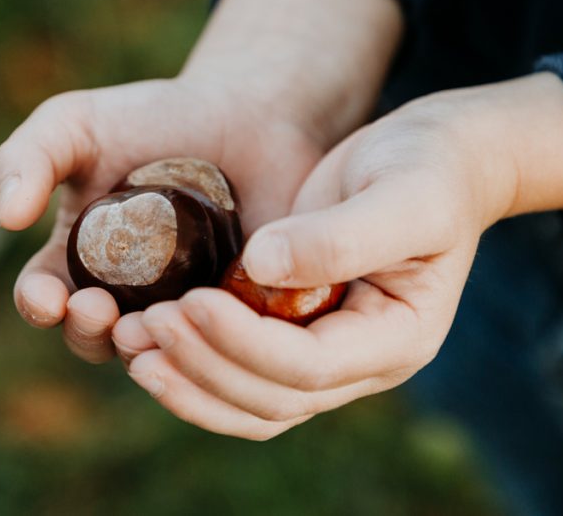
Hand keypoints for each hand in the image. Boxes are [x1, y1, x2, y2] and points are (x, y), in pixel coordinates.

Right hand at [0, 0, 403, 363]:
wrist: (246, 113)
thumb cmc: (155, 117)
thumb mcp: (79, 124)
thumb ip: (30, 156)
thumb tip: (6, 218)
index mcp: (76, 260)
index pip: (42, 299)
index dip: (38, 305)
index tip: (47, 296)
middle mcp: (123, 295)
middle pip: (93, 338)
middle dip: (88, 332)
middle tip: (99, 309)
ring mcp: (179, 308)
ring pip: (154, 353)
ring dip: (143, 348)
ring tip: (150, 323)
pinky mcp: (233, 314)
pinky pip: (216, 346)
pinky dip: (207, 342)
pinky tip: (208, 319)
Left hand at [113, 73, 562, 438]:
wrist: (433, 160)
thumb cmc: (428, 167)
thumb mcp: (405, 192)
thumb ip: (341, 234)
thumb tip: (260, 268)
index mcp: (397, 337)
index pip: (310, 367)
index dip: (245, 344)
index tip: (190, 301)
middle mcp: (361, 361)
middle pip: (271, 398)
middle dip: (204, 368)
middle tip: (144, 326)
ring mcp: (327, 353)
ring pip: (250, 402)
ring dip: (188, 381)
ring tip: (129, 345)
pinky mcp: (294, 330)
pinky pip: (238, 370)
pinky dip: (193, 362)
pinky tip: (145, 335)